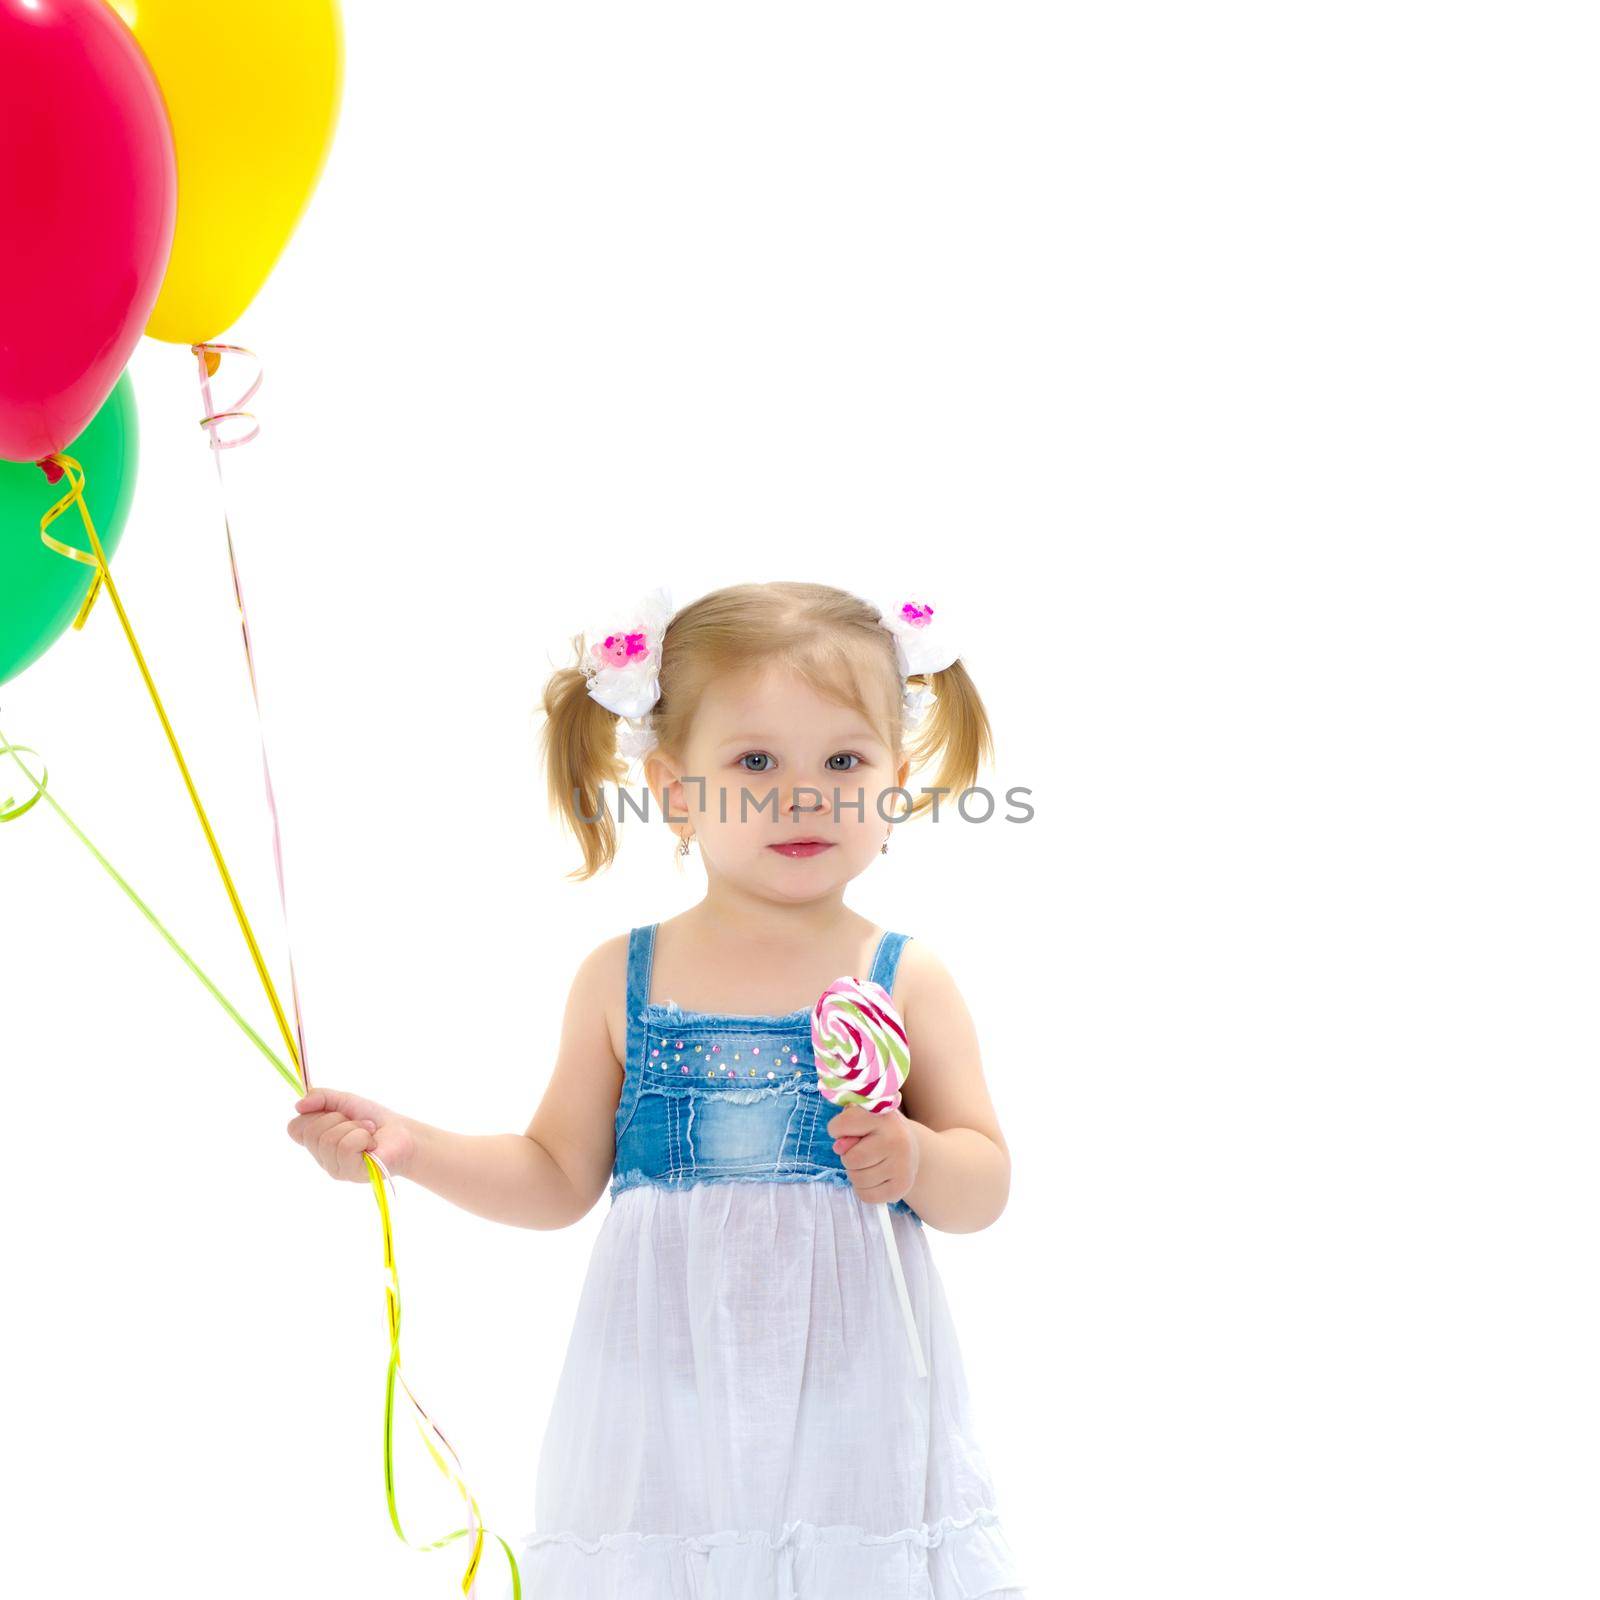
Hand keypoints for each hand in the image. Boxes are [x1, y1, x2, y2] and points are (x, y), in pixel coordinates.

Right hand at [286, 1088, 415, 1182]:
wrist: (403, 1133)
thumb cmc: (373, 1119)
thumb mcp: (344, 1101)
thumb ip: (321, 1098)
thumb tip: (299, 1104)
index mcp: (316, 1142)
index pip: (294, 1128)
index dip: (313, 1114)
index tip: (335, 1112)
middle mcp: (322, 1158)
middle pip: (312, 1132)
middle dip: (339, 1119)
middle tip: (357, 1123)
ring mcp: (336, 1169)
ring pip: (329, 1139)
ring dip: (355, 1127)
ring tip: (368, 1132)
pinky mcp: (353, 1173)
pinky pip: (346, 1147)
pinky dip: (363, 1136)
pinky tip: (372, 1143)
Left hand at [826, 1104, 918, 1205]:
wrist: (911, 1147)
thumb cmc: (879, 1130)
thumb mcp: (863, 1119)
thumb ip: (845, 1127)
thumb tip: (839, 1148)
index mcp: (884, 1116)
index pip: (842, 1125)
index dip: (836, 1129)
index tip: (846, 1129)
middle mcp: (897, 1139)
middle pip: (851, 1158)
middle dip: (848, 1157)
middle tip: (860, 1151)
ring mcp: (902, 1165)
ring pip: (857, 1179)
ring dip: (855, 1174)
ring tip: (868, 1164)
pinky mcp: (902, 1186)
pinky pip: (866, 1195)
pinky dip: (863, 1189)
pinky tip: (874, 1177)